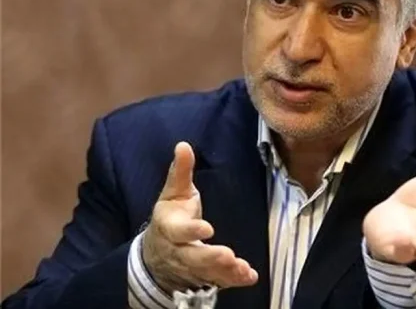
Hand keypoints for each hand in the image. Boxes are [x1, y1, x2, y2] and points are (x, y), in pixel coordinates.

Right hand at [142, 142, 258, 291]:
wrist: (155, 254)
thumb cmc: (171, 216)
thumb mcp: (173, 193)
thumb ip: (180, 172)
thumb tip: (183, 145)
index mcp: (170, 228)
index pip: (179, 231)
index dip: (191, 230)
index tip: (208, 228)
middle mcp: (179, 250)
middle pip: (192, 257)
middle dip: (210, 257)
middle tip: (228, 255)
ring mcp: (191, 267)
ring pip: (206, 272)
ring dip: (224, 272)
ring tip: (242, 269)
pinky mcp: (204, 277)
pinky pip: (218, 282)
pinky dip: (233, 281)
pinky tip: (249, 277)